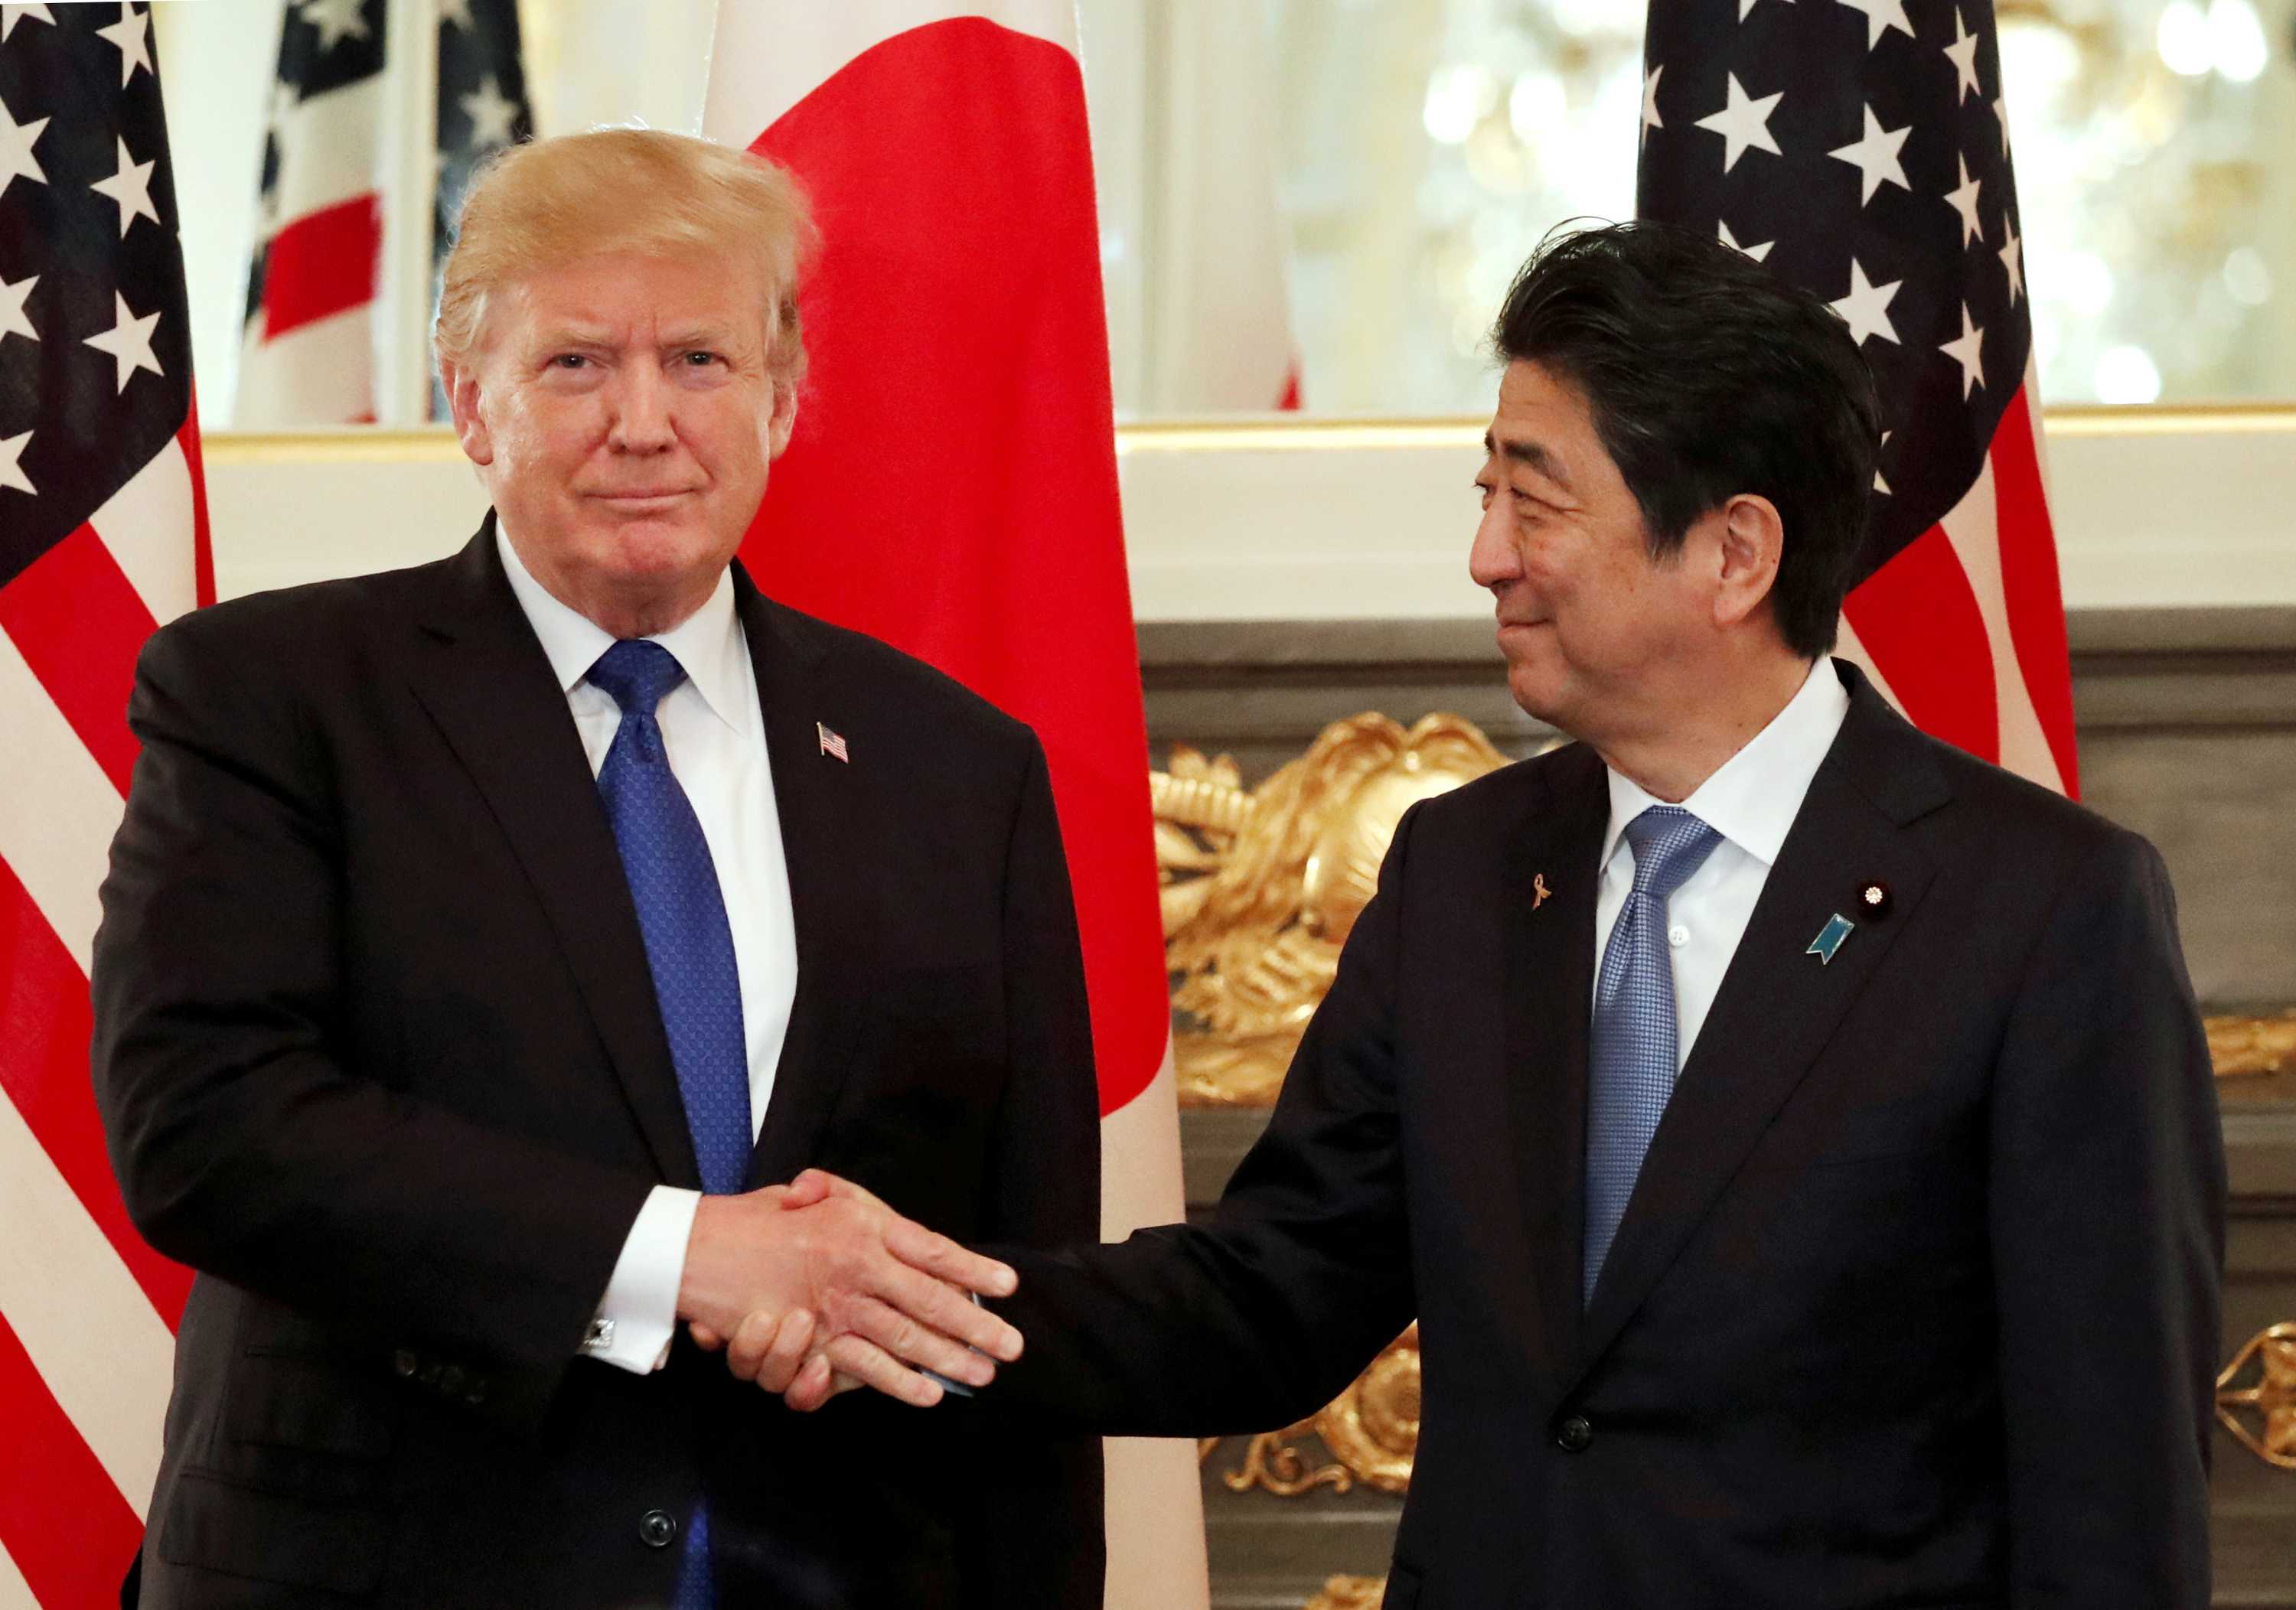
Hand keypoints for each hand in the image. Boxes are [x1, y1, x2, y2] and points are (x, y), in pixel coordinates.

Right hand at [677, 1169, 1021, 1406]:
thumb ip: (849, 1200)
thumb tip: (882, 1210)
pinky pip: (865, 1367)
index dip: (972, 1268)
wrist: (697, 1250)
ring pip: (906, 1338)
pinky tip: (929, 1392)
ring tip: (983, 1373)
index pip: (930, 1248)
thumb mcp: (810, 1196)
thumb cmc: (758, 1220)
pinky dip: (900, 1382)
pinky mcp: (814, 1340)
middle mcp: (857, 1265)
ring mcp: (838, 1307)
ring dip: (949, 1358)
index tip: (1008, 1285)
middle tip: (1013, 1346)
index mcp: (862, 1226)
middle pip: (930, 1299)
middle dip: (976, 1325)